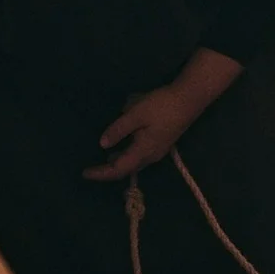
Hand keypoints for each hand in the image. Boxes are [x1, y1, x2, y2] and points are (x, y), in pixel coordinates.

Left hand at [84, 85, 203, 181]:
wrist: (189, 100)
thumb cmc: (161, 106)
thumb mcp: (136, 114)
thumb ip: (118, 129)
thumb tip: (102, 144)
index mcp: (143, 151)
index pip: (118, 169)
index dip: (101, 173)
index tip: (85, 173)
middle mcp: (150, 156)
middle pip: (126, 169)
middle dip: (108, 169)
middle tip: (92, 168)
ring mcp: (157, 151)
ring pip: (134, 162)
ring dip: (118, 161)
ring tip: (104, 157)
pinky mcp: (161, 143)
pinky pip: (140, 154)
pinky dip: (127, 153)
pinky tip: (123, 143)